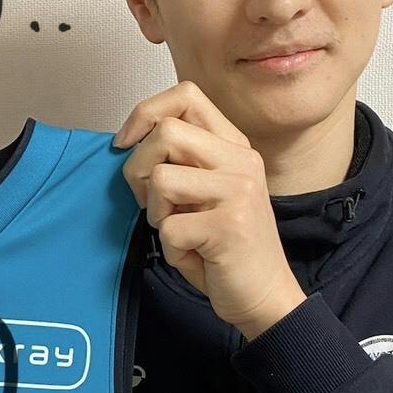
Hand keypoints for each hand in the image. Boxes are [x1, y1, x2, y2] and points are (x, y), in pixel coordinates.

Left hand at [114, 80, 306, 338]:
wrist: (265, 296)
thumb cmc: (225, 248)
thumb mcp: (205, 194)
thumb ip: (181, 162)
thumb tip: (129, 140)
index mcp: (234, 146)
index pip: (185, 95)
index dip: (145, 113)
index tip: (126, 144)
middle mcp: (241, 160)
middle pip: (165, 132)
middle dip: (138, 169)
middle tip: (152, 203)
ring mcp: (238, 192)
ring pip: (161, 179)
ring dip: (156, 214)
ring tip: (179, 232)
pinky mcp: (228, 227)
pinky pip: (168, 228)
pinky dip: (170, 250)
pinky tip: (194, 256)